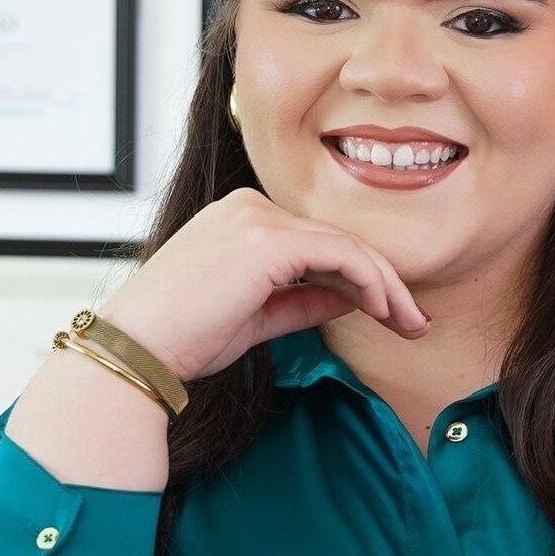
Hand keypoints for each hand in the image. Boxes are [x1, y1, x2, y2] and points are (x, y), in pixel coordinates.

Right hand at [96, 187, 429, 381]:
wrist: (138, 348)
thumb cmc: (183, 337)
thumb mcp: (256, 317)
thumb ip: (302, 300)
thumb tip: (351, 299)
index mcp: (241, 218)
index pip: (318, 242)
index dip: (362, 277)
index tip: (392, 315)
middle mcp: (251, 207)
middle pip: (338, 239)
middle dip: (385, 283)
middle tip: (416, 323)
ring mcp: (259, 219)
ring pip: (347, 245)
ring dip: (387, 287)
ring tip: (412, 324)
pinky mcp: (269, 240)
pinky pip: (340, 255)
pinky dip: (371, 282)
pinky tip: (387, 311)